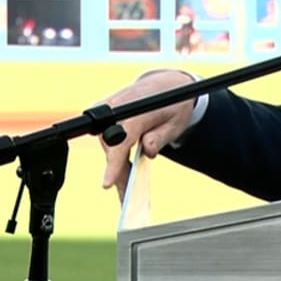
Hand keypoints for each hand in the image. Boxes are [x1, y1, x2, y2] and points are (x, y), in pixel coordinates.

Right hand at [98, 69, 197, 194]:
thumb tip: (148, 151)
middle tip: (126, 197)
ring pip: (108, 147)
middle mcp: (116, 106)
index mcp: (137, 107)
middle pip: (111, 147)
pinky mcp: (104, 114)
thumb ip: (161, 136)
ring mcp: (107, 108)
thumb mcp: (177, 121)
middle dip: (118, 172)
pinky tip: (121, 174)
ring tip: (125, 190)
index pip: (121, 139)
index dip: (113, 163)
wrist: (165, 84)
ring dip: (117, 167)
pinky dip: (115, 158)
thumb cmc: (175, 103)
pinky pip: (108, 141)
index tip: (106, 183)